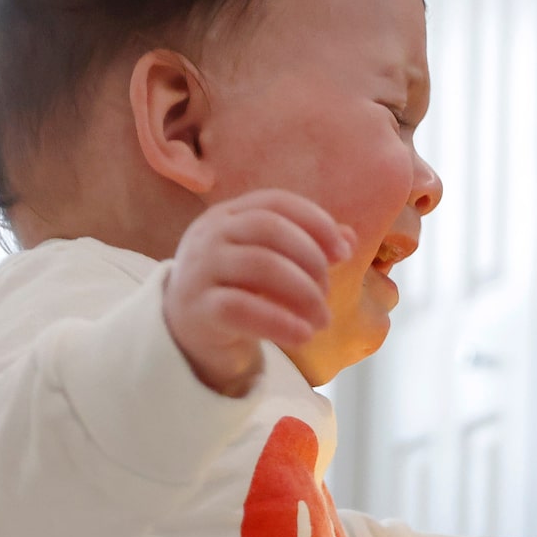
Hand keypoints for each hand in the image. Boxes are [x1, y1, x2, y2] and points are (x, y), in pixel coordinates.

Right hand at [163, 189, 354, 395]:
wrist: (187, 332)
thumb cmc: (237, 289)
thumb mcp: (270, 263)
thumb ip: (307, 247)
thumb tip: (349, 238)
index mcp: (228, 215)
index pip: (276, 202)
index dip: (315, 222)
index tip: (343, 253)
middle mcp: (210, 234)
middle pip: (269, 229)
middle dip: (311, 259)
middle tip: (328, 294)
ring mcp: (199, 269)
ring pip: (259, 265)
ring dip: (303, 292)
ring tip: (323, 320)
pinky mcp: (196, 308)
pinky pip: (241, 307)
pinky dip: (279, 321)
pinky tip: (303, 335)